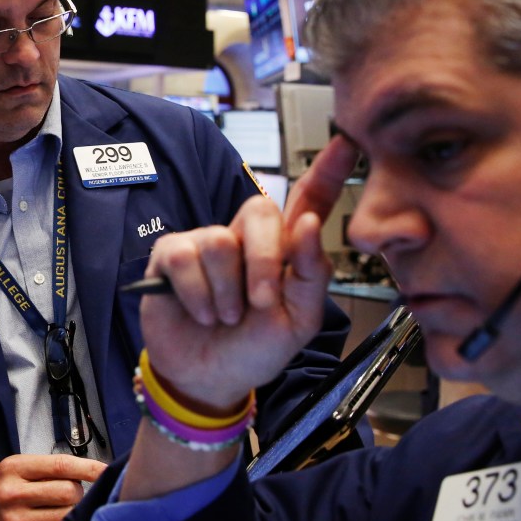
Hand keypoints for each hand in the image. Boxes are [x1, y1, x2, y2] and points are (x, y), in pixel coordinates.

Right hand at [0, 453, 106, 520]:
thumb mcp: (14, 470)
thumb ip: (46, 471)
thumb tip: (90, 474)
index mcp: (13, 469)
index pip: (60, 466)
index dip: (89, 469)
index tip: (107, 472)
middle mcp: (12, 494)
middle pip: (68, 493)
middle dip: (78, 494)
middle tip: (71, 496)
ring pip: (66, 517)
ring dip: (73, 514)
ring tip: (64, 511)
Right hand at [139, 136, 358, 412]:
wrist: (209, 379)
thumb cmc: (256, 349)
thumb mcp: (299, 321)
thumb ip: (311, 274)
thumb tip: (311, 224)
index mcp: (286, 251)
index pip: (308, 202)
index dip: (327, 172)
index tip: (348, 142)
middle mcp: (247, 238)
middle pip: (260, 212)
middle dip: (263, 261)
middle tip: (259, 303)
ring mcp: (207, 242)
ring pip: (220, 242)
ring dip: (226, 292)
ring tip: (225, 316)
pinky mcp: (172, 253)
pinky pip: (186, 257)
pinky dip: (196, 295)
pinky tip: (200, 312)